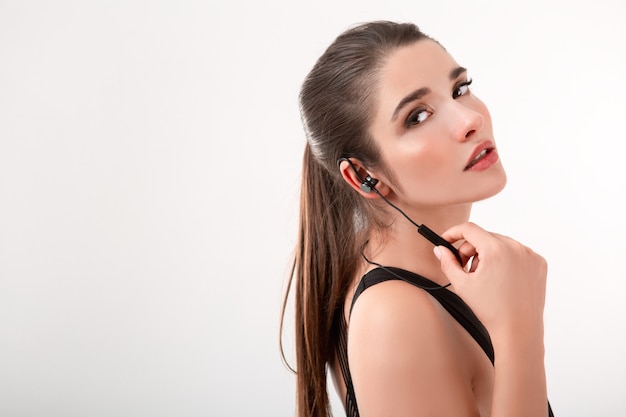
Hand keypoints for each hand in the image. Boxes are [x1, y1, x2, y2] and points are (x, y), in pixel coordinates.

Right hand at [434, 222, 546, 338]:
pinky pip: (516, 252)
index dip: (453, 233)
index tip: (446, 240)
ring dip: (488, 254)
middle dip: (470, 250)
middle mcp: (516, 247)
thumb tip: (440, 249)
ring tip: (485, 277)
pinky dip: (505, 260)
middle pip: (484, 236)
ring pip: (500, 243)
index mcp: (496, 250)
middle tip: (465, 269)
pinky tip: (501, 279)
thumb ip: (448, 262)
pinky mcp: (539, 263)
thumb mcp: (462, 285)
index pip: (469, 229)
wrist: (519, 330)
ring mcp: (530, 254)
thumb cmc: (491, 310)